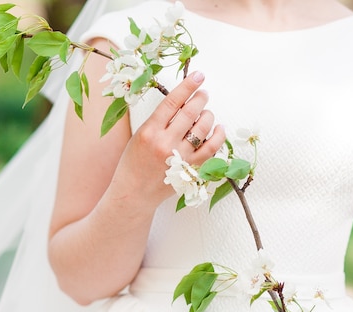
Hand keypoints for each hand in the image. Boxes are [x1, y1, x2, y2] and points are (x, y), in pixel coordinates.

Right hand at [114, 71, 225, 206]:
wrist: (134, 193)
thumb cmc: (134, 163)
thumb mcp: (139, 135)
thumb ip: (159, 120)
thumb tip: (183, 101)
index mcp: (149, 132)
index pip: (172, 102)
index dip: (187, 86)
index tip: (198, 76)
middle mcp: (165, 144)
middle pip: (190, 113)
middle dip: (201, 98)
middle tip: (203, 94)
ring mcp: (179, 158)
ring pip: (203, 129)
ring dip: (208, 116)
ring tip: (207, 113)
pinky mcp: (190, 170)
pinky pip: (211, 149)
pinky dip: (218, 136)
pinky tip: (219, 129)